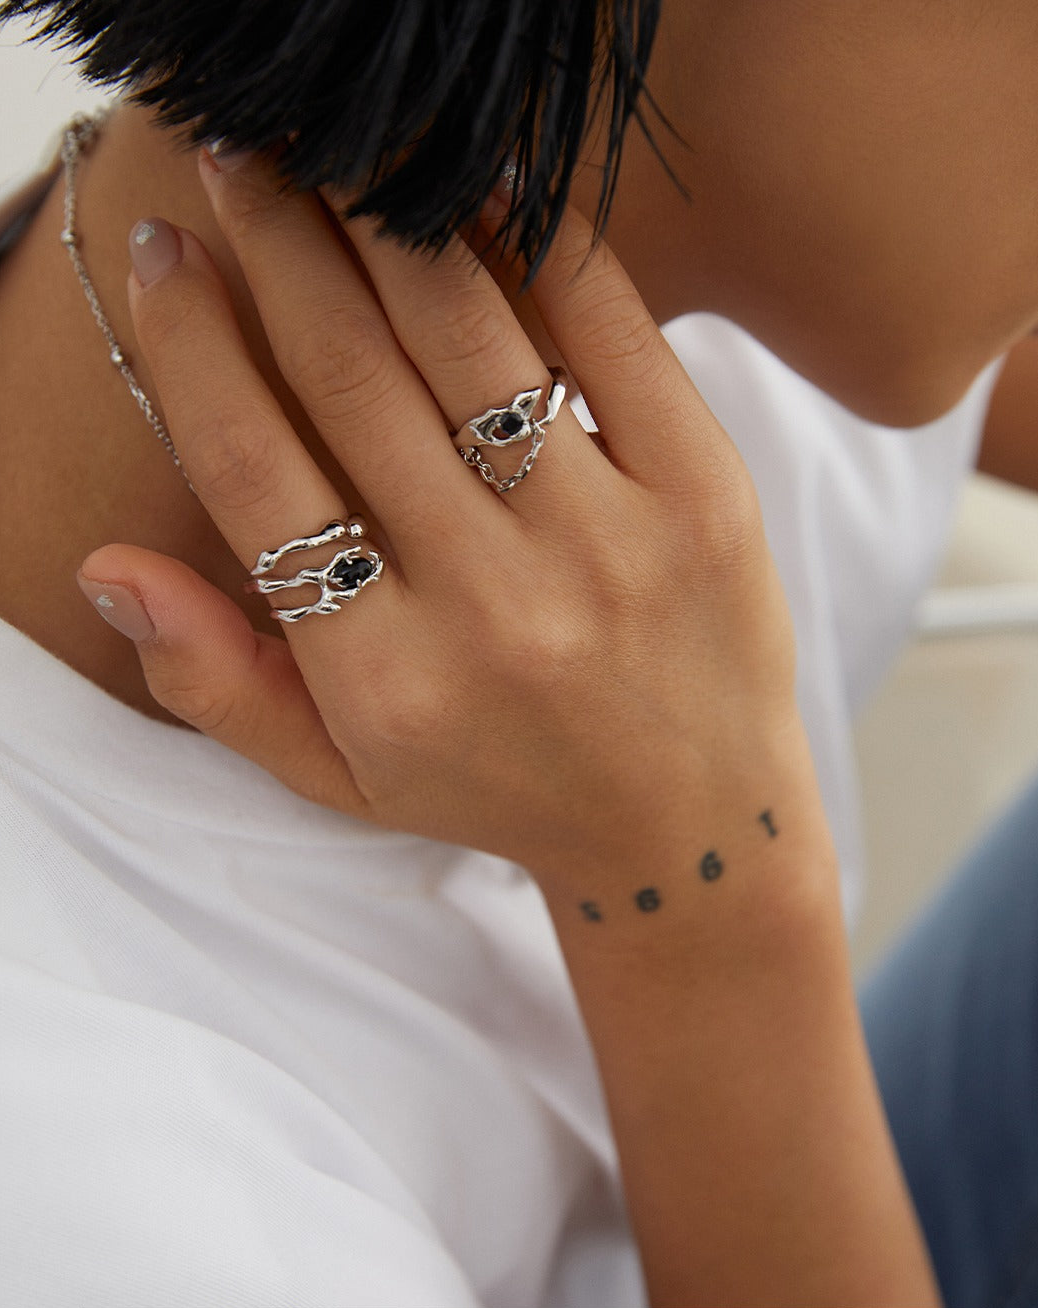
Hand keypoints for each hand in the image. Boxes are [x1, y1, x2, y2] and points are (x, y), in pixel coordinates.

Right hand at [83, 148, 809, 894]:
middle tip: (238, 156)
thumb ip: (218, 680)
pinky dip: (537, 241)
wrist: (690, 825)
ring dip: (384, 223)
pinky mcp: (703, 499)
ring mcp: (605, 547)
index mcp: (383, 678)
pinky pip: (608, 334)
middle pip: (349, 378)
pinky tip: (477, 186)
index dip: (192, 343)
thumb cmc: (498, 786)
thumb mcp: (340, 772)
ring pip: (466, 339)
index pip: (253, 472)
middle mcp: (491, 609)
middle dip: (278, 243)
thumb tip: (106, 566)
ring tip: (336, 156)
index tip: (165, 255)